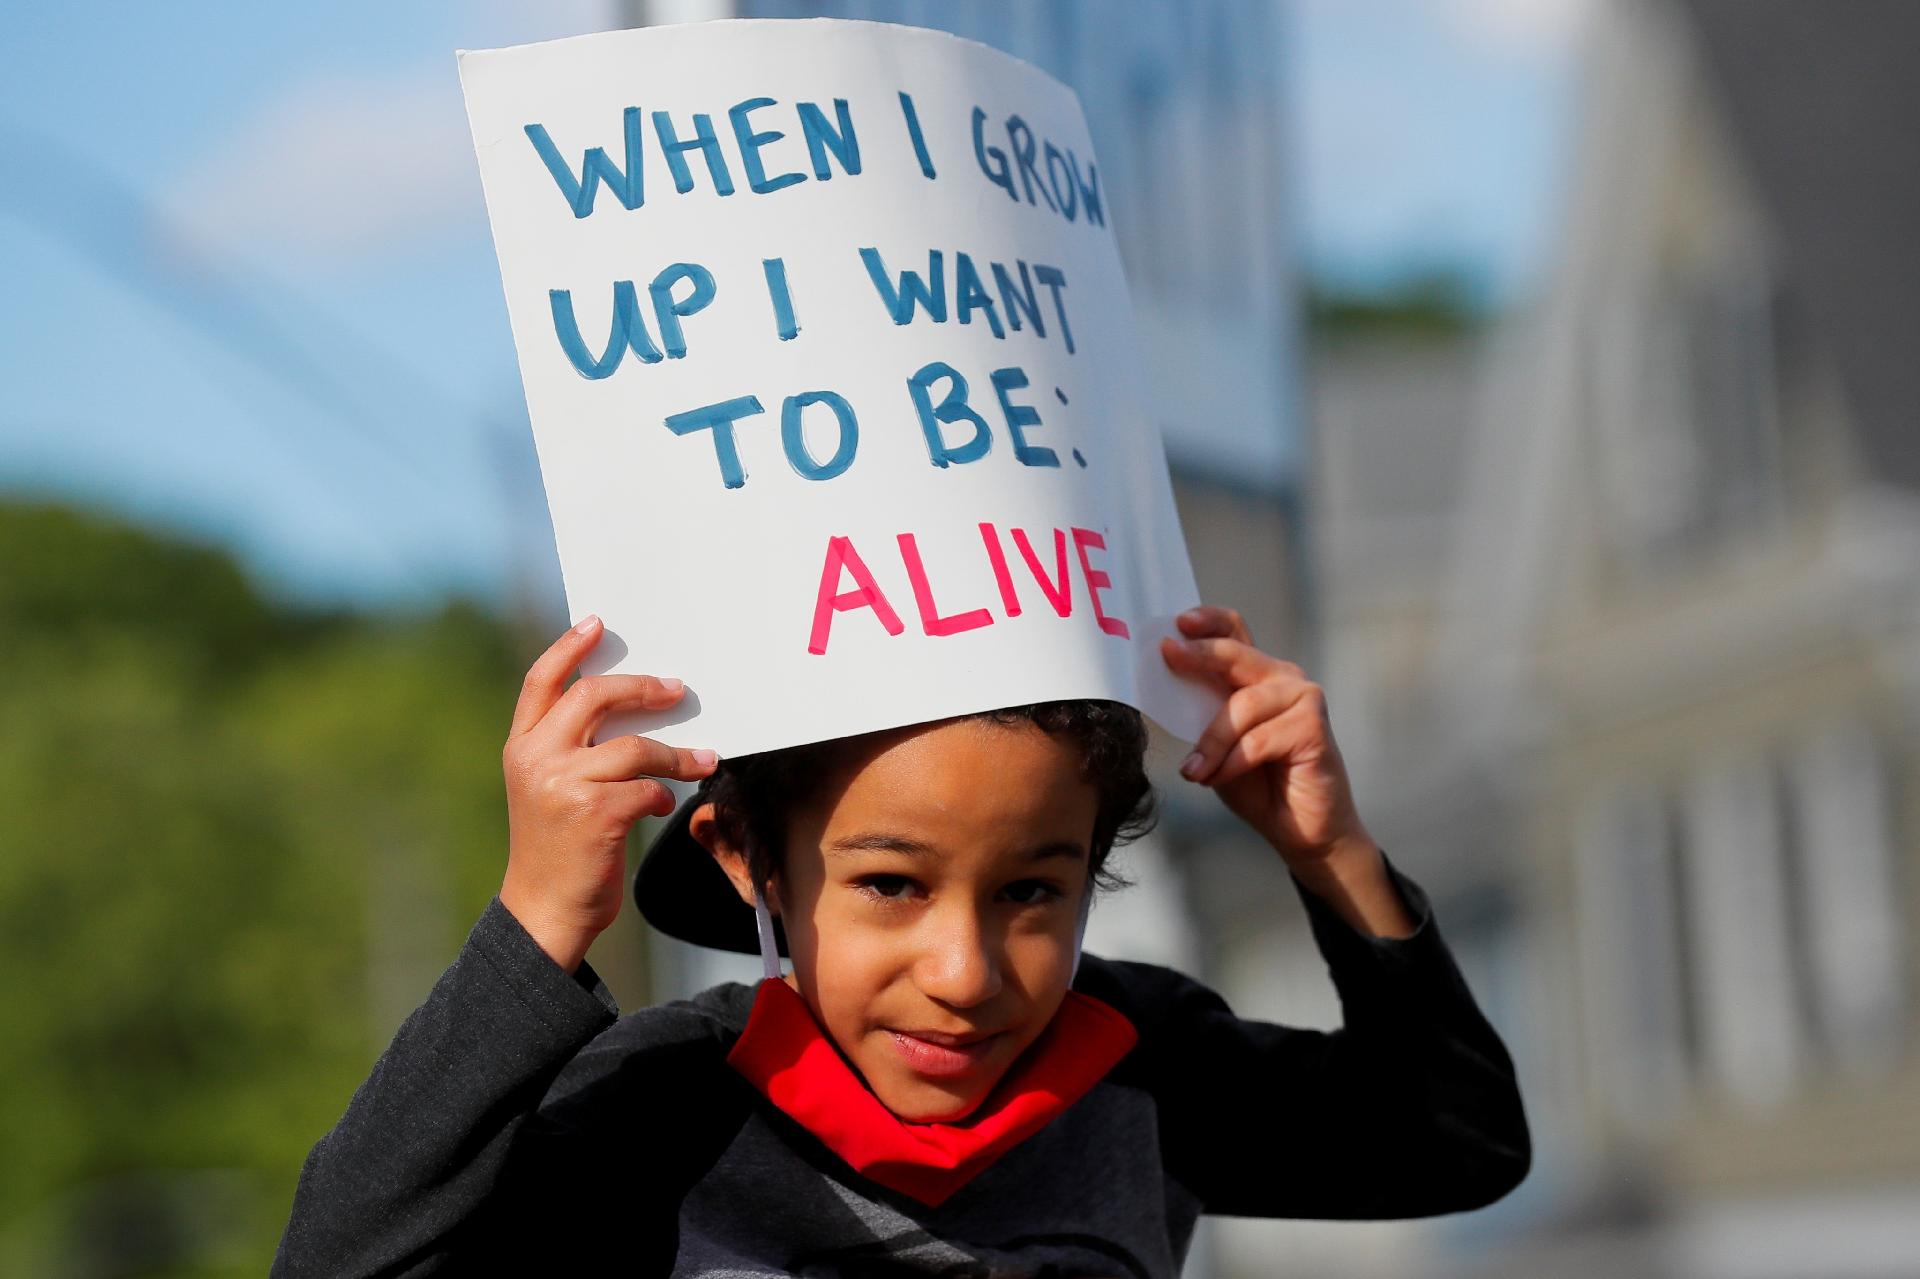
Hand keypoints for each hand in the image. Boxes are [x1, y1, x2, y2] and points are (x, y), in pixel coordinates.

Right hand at [499, 615, 717, 971]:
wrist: (545, 911)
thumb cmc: (558, 848)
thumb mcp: (547, 789)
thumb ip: (571, 748)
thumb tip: (633, 707)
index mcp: (521, 748)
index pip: (541, 682)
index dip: (568, 648)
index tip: (597, 623)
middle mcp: (536, 759)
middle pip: (594, 696)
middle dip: (642, 687)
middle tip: (677, 689)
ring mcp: (564, 785)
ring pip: (635, 746)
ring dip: (677, 754)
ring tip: (703, 760)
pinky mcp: (595, 814)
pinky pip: (648, 787)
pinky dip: (663, 795)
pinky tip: (662, 806)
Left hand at [1159, 606, 1373, 873]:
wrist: (1301, 830)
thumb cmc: (1258, 784)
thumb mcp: (1217, 744)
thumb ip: (1201, 713)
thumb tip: (1162, 685)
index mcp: (1257, 677)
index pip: (1234, 632)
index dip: (1208, 621)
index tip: (1178, 622)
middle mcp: (1283, 679)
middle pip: (1236, 653)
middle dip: (1198, 654)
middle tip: (1166, 655)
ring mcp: (1303, 699)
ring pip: (1242, 705)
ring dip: (1212, 742)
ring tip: (1196, 772)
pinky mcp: (1313, 727)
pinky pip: (1258, 739)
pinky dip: (1231, 762)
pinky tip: (1219, 778)